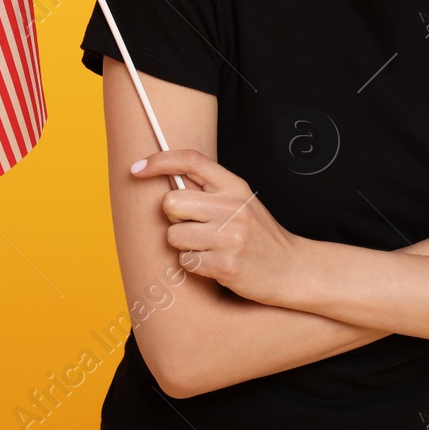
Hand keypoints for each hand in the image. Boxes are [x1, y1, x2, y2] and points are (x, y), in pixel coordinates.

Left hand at [131, 149, 300, 306]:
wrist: (292, 269)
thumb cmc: (259, 236)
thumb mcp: (241, 202)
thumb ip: (209, 189)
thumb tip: (165, 176)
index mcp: (234, 186)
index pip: (191, 160)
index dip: (158, 161)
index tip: (136, 168)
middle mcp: (232, 207)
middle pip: (171, 203)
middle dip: (174, 219)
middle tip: (195, 227)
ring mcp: (230, 236)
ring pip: (174, 236)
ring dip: (184, 246)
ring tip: (209, 248)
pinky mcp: (225, 265)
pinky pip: (186, 262)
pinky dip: (195, 266)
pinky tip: (215, 264)